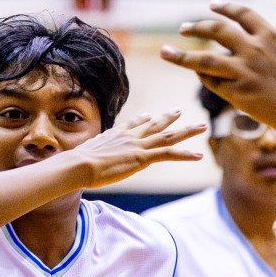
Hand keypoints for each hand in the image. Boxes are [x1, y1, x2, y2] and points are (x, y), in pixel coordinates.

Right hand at [75, 111, 206, 185]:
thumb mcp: (81, 156)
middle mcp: (128, 136)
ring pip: (167, 135)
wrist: (78, 165)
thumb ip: (86, 156)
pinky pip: (169, 153)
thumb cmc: (75, 165)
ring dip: (186, 131)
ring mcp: (137, 145)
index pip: (131, 124)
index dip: (142, 119)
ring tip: (201, 126)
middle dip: (168, 118)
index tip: (148, 115)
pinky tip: (198, 155)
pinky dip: (185, 154)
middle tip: (178, 111)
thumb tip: (74, 162)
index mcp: (114, 135)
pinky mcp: (142, 157)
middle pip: (153, 125)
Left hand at [161, 2, 275, 135]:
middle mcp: (253, 50)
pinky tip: (196, 76)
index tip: (210, 5)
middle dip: (196, 27)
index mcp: (269, 35)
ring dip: (181, 56)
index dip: (223, 7)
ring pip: (204, 60)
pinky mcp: (239, 94)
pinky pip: (213, 84)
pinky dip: (203, 79)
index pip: (240, 13)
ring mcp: (244, 72)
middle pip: (216, 31)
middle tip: (182, 29)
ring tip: (165, 52)